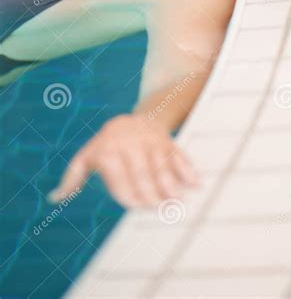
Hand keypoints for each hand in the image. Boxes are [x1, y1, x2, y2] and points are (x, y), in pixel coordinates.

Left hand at [48, 114, 198, 207]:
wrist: (135, 119)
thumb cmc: (108, 146)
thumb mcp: (88, 157)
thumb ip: (72, 178)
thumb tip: (55, 198)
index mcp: (110, 150)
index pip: (120, 175)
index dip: (129, 192)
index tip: (136, 207)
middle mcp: (131, 144)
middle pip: (144, 173)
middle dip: (152, 192)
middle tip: (160, 211)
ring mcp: (152, 142)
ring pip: (163, 165)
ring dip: (172, 184)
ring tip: (177, 202)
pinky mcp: (168, 142)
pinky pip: (179, 156)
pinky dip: (188, 170)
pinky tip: (196, 184)